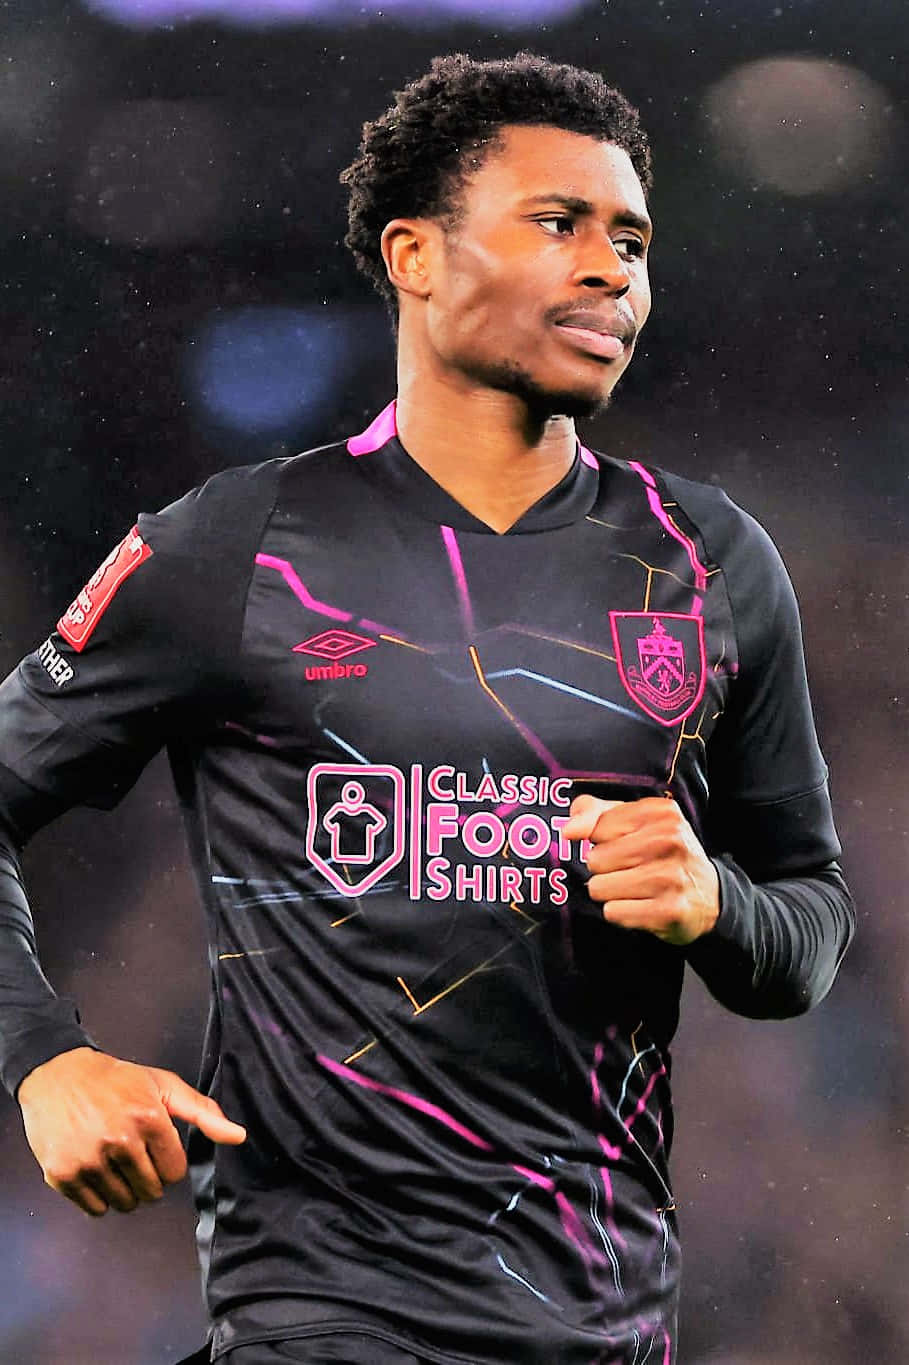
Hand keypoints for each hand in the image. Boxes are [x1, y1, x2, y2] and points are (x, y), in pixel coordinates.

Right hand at [17, 1046, 245, 1217]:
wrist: (59, 1075)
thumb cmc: (116, 1080)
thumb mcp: (163, 1085)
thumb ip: (203, 1113)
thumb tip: (238, 1136)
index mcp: (148, 1118)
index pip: (175, 1172)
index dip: (167, 1161)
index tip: (154, 1146)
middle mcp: (119, 1141)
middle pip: (151, 1192)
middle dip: (148, 1177)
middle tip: (133, 1154)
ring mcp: (89, 1160)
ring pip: (124, 1204)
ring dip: (124, 1189)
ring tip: (114, 1161)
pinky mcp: (63, 1175)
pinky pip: (95, 1209)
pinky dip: (99, 1197)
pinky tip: (96, 1170)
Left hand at [560, 794, 719, 945]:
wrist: (710, 896)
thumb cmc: (662, 854)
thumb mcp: (635, 822)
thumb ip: (595, 813)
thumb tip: (569, 830)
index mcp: (660, 812)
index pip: (597, 828)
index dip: (603, 841)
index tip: (625, 846)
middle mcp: (669, 840)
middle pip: (595, 860)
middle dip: (606, 870)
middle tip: (634, 871)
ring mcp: (670, 877)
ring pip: (599, 888)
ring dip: (612, 894)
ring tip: (638, 889)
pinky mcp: (668, 911)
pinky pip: (613, 912)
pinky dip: (622, 913)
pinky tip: (643, 907)